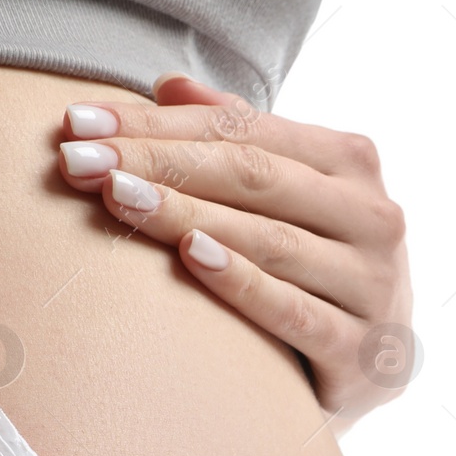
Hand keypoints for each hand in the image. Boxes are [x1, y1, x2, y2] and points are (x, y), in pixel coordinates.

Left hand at [57, 74, 415, 430]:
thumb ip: (239, 141)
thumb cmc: (317, 271)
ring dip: (185, 214)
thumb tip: (169, 84)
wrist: (378, 372)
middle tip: (78, 160)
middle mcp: (371, 215)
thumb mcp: (288, 199)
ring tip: (115, 197)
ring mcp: (372, 283)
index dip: (157, 122)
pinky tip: (191, 257)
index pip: (242, 129)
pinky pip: (292, 310)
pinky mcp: (360, 351)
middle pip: (252, 175)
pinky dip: (242, 282)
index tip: (79, 123)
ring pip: (269, 239)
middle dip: (158, 161)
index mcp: (351, 162)